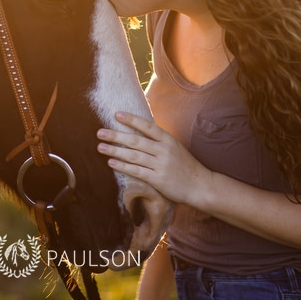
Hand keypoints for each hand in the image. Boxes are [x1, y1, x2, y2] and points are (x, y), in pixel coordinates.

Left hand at [97, 112, 211, 205]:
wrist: (200, 185)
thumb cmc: (185, 165)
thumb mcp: (175, 147)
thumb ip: (158, 140)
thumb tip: (139, 131)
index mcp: (168, 139)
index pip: (147, 126)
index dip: (131, 120)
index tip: (116, 114)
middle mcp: (163, 150)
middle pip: (136, 141)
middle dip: (116, 136)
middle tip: (100, 133)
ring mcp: (161, 165)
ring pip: (134, 155)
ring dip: (115, 151)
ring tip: (100, 147)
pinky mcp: (158, 179)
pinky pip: (137, 171)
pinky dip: (123, 166)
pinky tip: (111, 163)